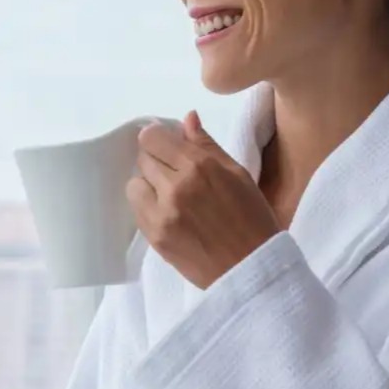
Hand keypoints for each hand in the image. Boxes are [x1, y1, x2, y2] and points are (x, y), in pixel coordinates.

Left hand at [126, 110, 280, 288]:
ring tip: (170, 196)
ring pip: (134, 184)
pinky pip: (137, 210)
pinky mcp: (154, 237)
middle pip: (143, 158)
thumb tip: (187, 118)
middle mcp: (176, 187)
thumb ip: (207, 146)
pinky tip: (170, 214)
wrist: (252, 269)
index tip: (167, 145)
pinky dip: (149, 207)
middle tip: (175, 173)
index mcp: (200, 167)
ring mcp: (162, 214)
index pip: (154, 137)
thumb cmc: (253, 219)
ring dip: (148, 185)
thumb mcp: (238, 175)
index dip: (158, 138)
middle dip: (156, 160)